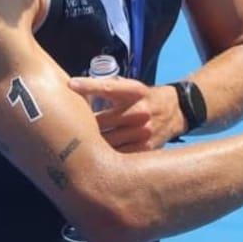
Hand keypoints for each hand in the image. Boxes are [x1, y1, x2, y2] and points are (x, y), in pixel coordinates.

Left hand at [68, 75, 183, 151]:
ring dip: (91, 143)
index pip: (108, 87)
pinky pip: (119, 154)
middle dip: (83, 125)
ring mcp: (143, 131)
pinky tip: (94, 156)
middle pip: (103, 120)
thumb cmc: (145, 97)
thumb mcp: (132, 86)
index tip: (70, 85)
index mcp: (135, 91)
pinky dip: (105, 155)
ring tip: (74, 146)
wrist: (176, 111)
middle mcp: (140, 110)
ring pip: (108, 140)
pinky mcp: (145, 148)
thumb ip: (110, 87)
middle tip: (65, 128)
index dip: (88, 86)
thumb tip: (78, 88)